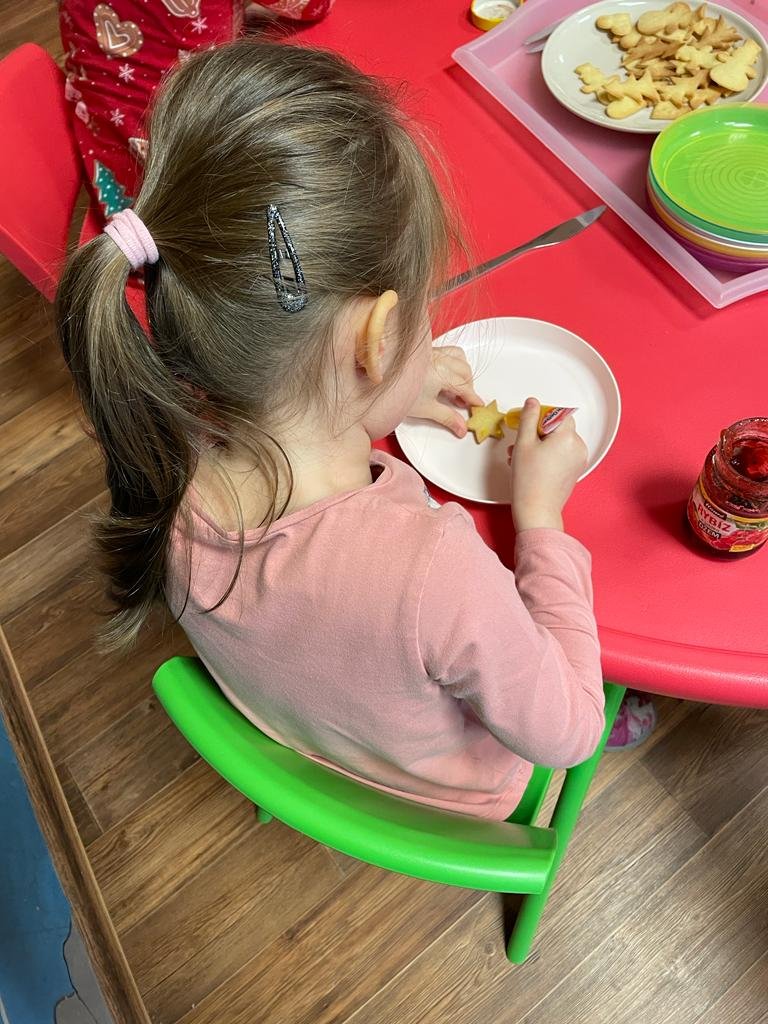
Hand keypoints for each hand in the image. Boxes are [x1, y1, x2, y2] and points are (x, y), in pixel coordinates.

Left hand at [406, 346, 482, 437]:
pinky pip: (449, 350)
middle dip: (469, 386)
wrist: (378, 382)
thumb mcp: (426, 409)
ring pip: (459, 358)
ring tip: (457, 386)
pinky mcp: (427, 350)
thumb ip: (447, 418)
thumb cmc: (400, 394)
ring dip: (463, 372)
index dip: (473, 397)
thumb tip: (462, 428)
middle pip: (465, 372)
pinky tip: (447, 371)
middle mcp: (440, 360)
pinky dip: (454, 360)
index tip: (478, 405)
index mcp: (442, 374)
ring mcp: (433, 353)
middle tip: (463, 401)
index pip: (465, 387)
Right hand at [507, 398, 586, 531]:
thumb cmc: (529, 481)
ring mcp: (578, 460)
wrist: (537, 510)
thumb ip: (528, 418)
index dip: (542, 416)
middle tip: (522, 442)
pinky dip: (548, 454)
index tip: (529, 423)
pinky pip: (562, 454)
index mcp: (568, 437)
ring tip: (521, 456)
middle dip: (538, 432)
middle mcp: (578, 447)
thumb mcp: (523, 444)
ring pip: (559, 442)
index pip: (558, 413)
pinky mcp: (575, 470)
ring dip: (541, 444)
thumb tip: (532, 403)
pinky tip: (531, 464)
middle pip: (559, 428)